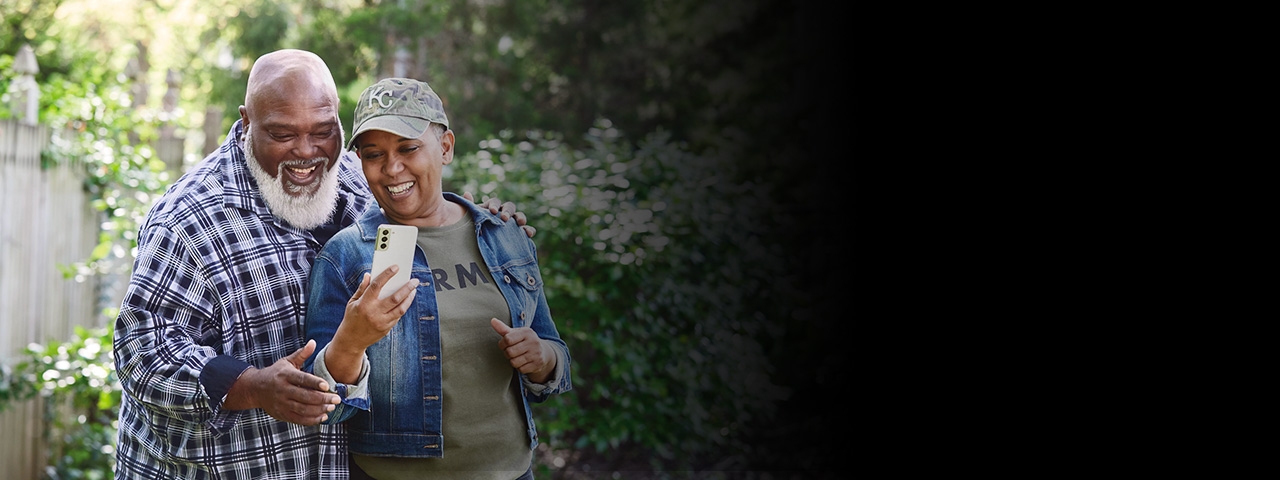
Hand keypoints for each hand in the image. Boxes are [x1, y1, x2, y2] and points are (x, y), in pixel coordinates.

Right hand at [227, 339, 339, 425]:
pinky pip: (298, 419)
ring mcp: (282, 404)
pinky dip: (312, 420)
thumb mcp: (286, 361)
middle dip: (322, 399)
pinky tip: (323, 416)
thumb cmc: (276, 373)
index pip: (302, 379)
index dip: (315, 383)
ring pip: (303, 409)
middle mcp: (283, 390)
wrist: (255, 388)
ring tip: (332, 407)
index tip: (327, 385)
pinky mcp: (282, 414)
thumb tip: (313, 342)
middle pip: (305, 396)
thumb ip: (301, 354)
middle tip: (337, 399)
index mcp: (285, 375)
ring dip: (319, 410)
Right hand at [327, 266, 418, 382]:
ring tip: (414, 290)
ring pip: (400, 308)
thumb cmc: (352, 318)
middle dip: (406, 288)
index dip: (387, 275)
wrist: (351, 340)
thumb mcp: (352, 302)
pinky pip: (398, 316)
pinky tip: (407, 300)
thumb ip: (362, 288)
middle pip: (394, 298)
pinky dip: (403, 307)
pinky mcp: (386, 329)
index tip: (395, 267)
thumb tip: (369, 275)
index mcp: (364, 304)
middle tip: (414, 280)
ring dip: (409, 298)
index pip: (376, 286)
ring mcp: (381, 322)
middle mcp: (374, 313)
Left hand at [463, 192, 535, 237]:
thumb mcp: (469, 219)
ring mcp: (512, 223)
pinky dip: (529, 230)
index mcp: (491, 208)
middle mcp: (503, 213)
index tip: (492, 211)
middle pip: (509, 206)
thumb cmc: (473, 230)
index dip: (494, 205)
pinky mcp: (518, 234)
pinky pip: (526, 230)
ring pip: (519, 216)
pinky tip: (528, 234)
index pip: (494, 201)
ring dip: (520, 217)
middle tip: (505, 218)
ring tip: (520, 223)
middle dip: (508, 211)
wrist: (477, 248)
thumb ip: (469, 207)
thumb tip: (467, 193)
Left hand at [490, 318, 555, 383]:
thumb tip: (492, 320)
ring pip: (514, 362)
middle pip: (510, 352)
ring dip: (512, 361)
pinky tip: (523, 362)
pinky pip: (521, 369)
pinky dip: (519, 367)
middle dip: (507, 353)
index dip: (502, 344)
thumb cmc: (525, 341)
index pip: (508, 339)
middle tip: (511, 352)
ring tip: (517, 357)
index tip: (504, 344)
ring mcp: (536, 353)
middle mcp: (533, 342)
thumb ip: (503, 329)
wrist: (544, 352)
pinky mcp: (537, 364)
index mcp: (527, 332)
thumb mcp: (516, 333)